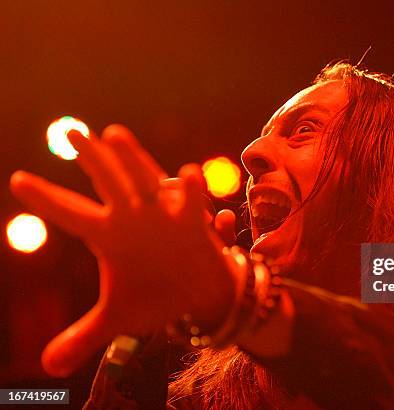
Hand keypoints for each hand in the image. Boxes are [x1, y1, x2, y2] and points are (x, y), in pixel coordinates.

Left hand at [10, 125, 237, 376]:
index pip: (72, 214)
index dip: (47, 200)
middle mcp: (133, 218)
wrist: (199, 295)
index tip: (18, 179)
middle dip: (92, 158)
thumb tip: (49, 367)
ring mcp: (163, 216)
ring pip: (145, 181)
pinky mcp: (193, 225)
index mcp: (109, 236)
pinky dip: (191, 191)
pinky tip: (187, 174)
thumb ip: (83, 335)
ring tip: (114, 134)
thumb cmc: (156, 297)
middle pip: (109, 183)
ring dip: (132, 159)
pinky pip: (192, 204)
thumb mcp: (117, 317)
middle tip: (71, 132)